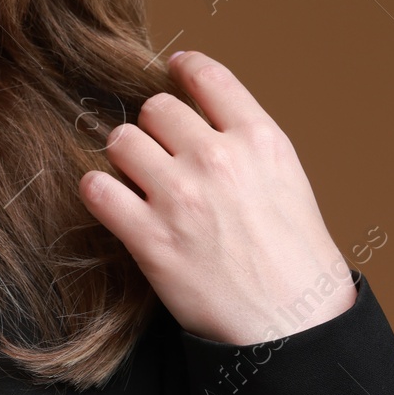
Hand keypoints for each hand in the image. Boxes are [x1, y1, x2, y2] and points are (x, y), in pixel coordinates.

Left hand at [78, 50, 356, 344]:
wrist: (294, 326)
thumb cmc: (296, 258)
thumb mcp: (288, 178)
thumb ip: (245, 140)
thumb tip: (202, 112)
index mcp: (258, 140)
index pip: (207, 76)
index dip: (184, 68)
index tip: (173, 69)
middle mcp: (217, 160)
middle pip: (155, 108)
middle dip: (154, 127)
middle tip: (161, 152)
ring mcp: (180, 197)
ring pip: (121, 140)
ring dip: (125, 157)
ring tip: (138, 178)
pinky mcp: (150, 238)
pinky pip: (97, 189)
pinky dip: (98, 192)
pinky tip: (112, 201)